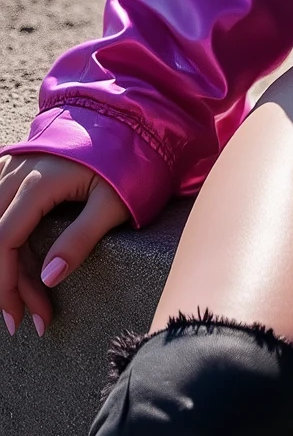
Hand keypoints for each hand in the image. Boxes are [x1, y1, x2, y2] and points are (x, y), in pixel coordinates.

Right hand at [0, 152, 130, 337]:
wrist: (136, 116)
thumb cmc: (130, 160)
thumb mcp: (113, 202)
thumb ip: (81, 239)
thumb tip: (49, 278)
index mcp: (39, 182)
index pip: (4, 241)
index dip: (7, 285)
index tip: (21, 319)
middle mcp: (19, 170)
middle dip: (8, 282)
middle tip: (32, 317)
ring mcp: (17, 163)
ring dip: (7, 262)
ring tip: (27, 296)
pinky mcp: (22, 162)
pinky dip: (3, 233)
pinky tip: (16, 257)